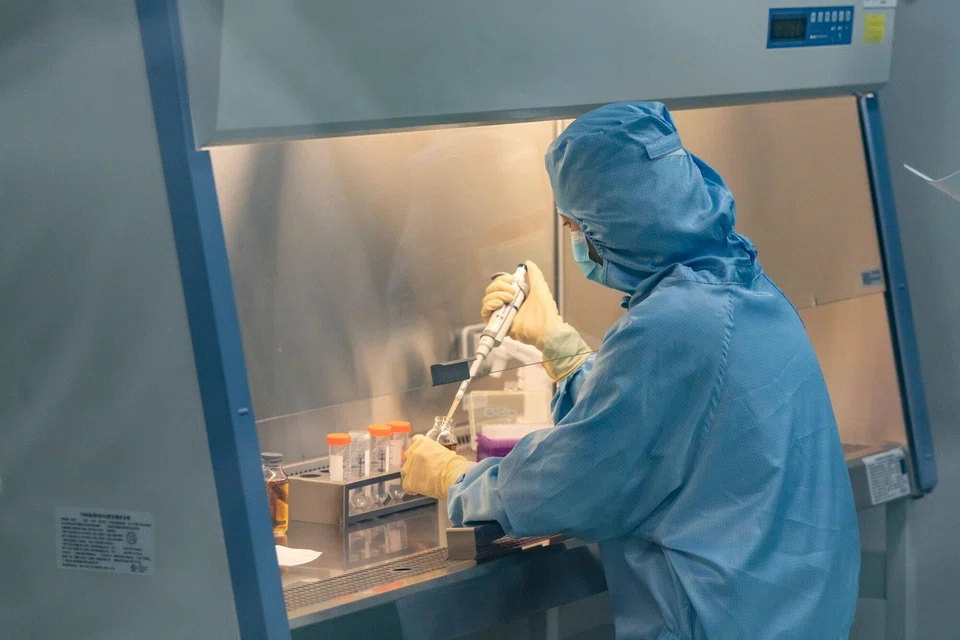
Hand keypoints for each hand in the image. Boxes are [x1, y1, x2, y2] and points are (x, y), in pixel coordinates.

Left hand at [401, 435, 473, 499]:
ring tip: (423, 481)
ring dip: (412, 475)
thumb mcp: (443, 451)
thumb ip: (434, 453)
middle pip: (408, 456)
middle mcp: (413, 452)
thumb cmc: (453, 464)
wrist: (453, 475)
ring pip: (405, 471)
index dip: (419, 450)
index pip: (415, 441)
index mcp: (422, 442)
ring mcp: (409, 466)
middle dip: (414, 462)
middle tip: (424, 470)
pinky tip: (419, 490)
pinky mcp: (409, 481)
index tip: (423, 456)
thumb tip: (434, 459)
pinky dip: (412, 489)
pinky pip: (406, 486)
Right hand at [480, 261, 591, 380]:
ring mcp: (501, 315)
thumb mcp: (540, 287)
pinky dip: (489, 305)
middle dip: (499, 287)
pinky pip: (484, 313)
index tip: (511, 280)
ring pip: (487, 300)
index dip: (502, 280)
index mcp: (514, 296)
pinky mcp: (498, 324)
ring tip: (510, 299)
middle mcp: (506, 305)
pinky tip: (499, 305)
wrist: (546, 329)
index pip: (499, 285)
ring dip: (496, 295)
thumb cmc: (545, 310)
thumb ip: (534, 274)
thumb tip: (528, 263)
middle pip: (491, 291)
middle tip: (513, 292)